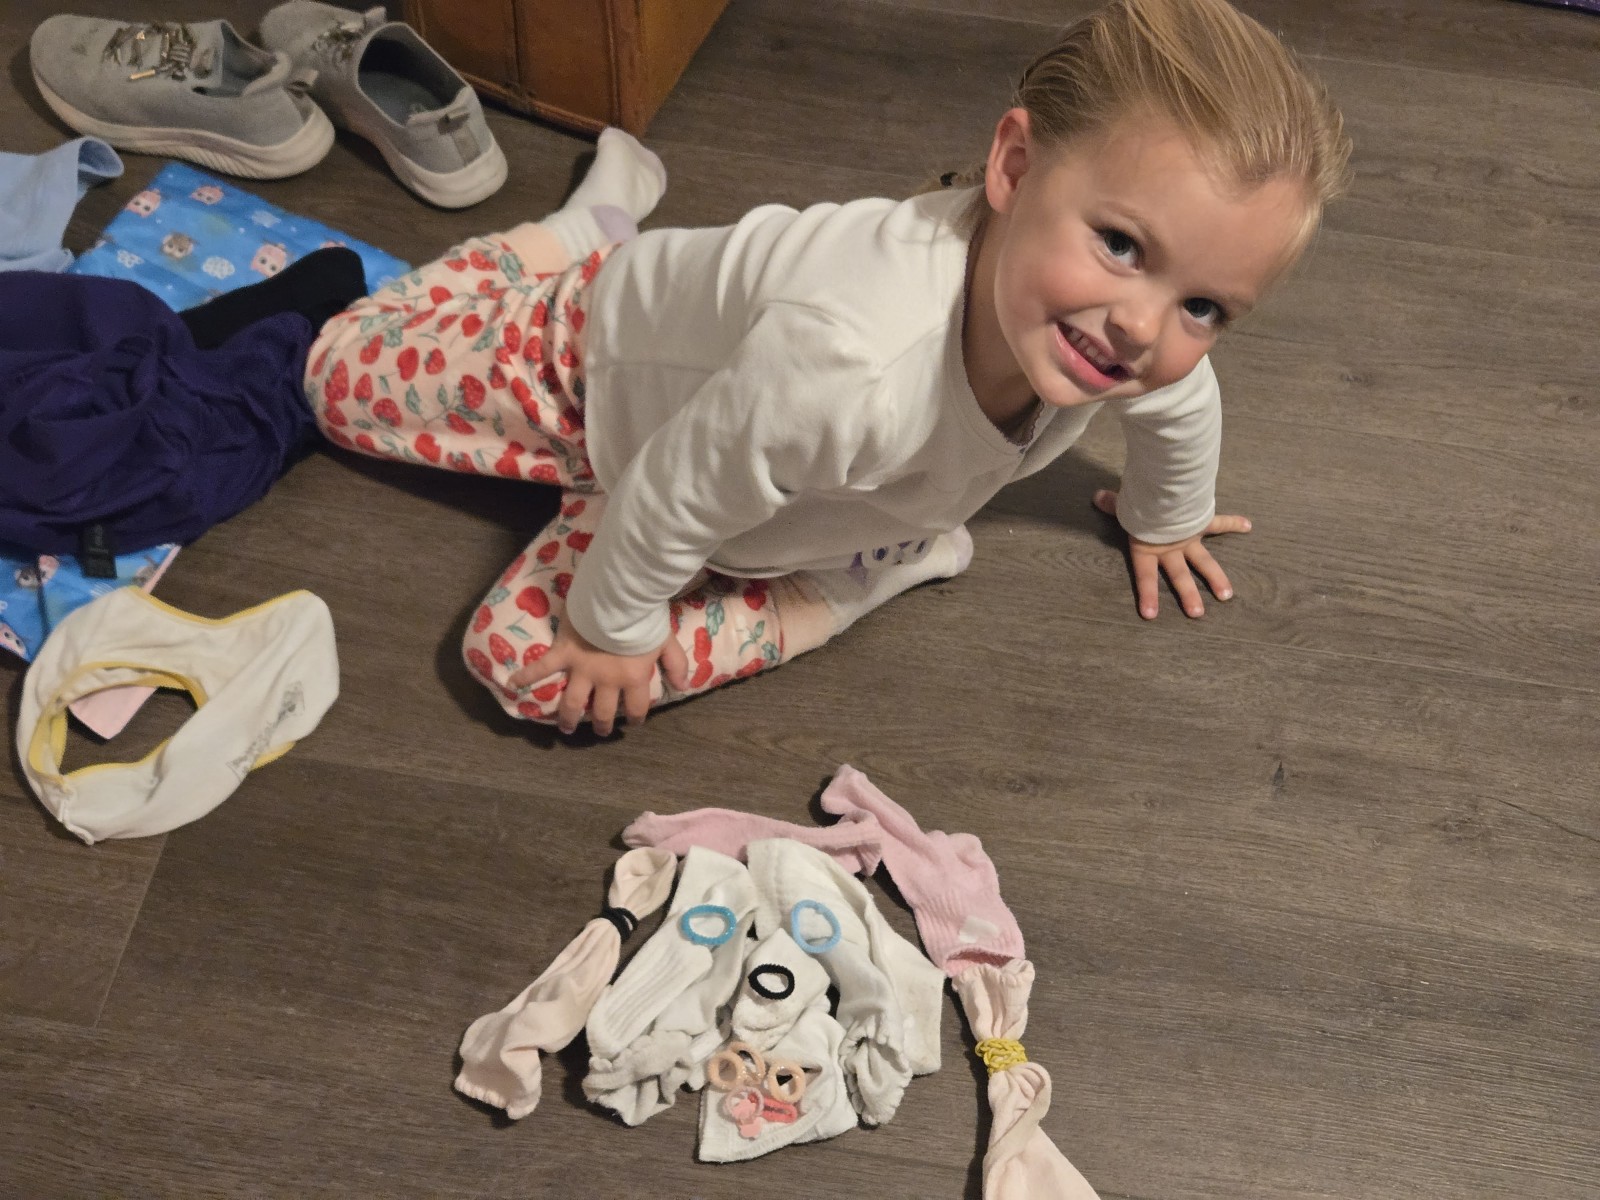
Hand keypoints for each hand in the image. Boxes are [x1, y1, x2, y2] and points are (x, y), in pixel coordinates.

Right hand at [508, 618, 688, 735]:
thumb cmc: (644, 618)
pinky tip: (513, 684)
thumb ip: (676, 664)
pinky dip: (526, 675)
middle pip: (604, 711)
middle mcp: (606, 680)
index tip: (635, 722)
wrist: (619, 599)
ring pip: (574, 702)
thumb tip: (683, 687)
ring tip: (567, 729)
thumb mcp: (666, 641)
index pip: (636, 707)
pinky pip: (542, 668)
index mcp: (633, 678)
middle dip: (604, 724)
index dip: (637, 718)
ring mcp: (581, 669)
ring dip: (570, 717)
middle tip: (602, 732)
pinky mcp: (562, 653)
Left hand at [1092, 488, 1251, 619]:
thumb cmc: (1143, 502)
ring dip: (1216, 578)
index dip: (1147, 595)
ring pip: (1205, 562)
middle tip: (1197, 615)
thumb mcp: (1125, 506)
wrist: (1166, 491)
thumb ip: (1112, 505)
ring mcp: (1190, 537)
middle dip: (1188, 596)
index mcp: (1149, 548)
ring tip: (1226, 596)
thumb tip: (1096, 497)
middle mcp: (1171, 548)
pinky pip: (1219, 523)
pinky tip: (1248, 526)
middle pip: (1180, 576)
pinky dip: (1234, 522)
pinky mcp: (1202, 522)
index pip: (1146, 576)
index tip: (1150, 616)